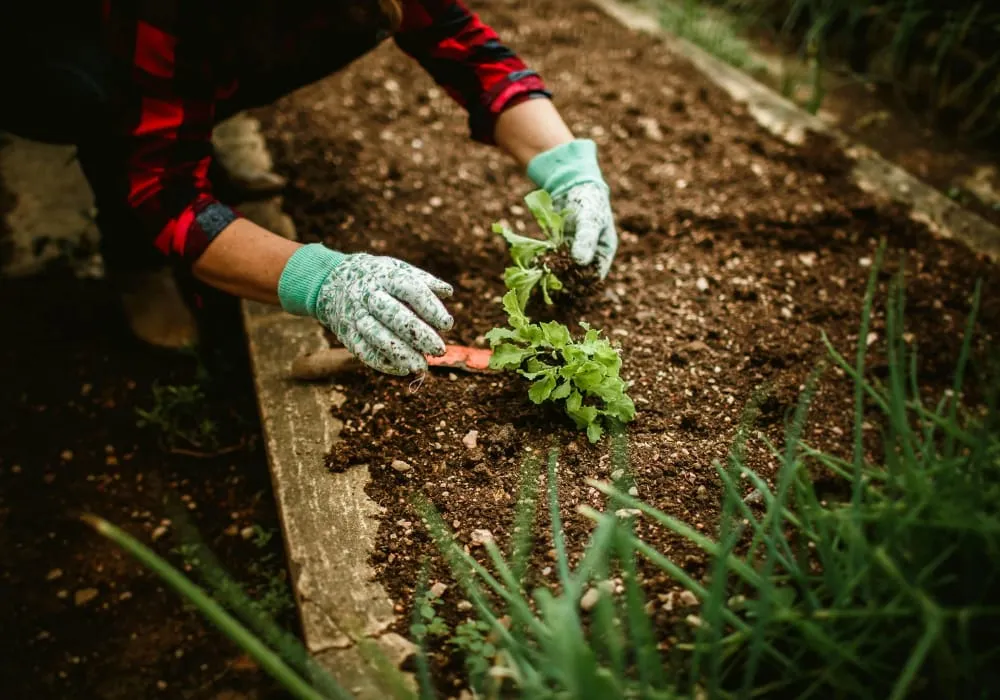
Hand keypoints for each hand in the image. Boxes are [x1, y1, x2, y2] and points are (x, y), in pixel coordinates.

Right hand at [278, 245, 453, 375]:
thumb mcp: (397, 268)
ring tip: (422, 366)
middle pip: (394, 316)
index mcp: (385, 276)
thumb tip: (448, 292)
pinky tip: (403, 369)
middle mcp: (368, 295)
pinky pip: (363, 352)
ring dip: (401, 354)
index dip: (430, 308)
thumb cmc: (375, 276)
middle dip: (418, 335)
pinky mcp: (346, 334)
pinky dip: (383, 363)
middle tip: (439, 350)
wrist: (329, 280)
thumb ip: (423, 280)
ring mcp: (355, 315)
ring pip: (378, 337)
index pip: (410, 290)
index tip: (447, 324)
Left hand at [527, 138, 617, 279]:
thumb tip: (580, 261)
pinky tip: (535, 268)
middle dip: (565, 283)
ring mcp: (573, 252)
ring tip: (541, 282)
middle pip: (578, 276)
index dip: (583, 285)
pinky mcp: (559, 246)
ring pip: (564, 270)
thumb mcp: (590, 219)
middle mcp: (589, 255)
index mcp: (604, 252)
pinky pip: (553, 259)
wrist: (573, 183)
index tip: (568, 290)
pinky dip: (545, 263)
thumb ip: (586, 239)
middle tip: (550, 289)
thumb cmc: (589, 200)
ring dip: (553, 275)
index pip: (595, 276)